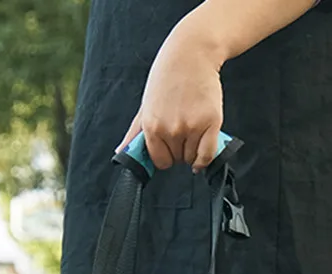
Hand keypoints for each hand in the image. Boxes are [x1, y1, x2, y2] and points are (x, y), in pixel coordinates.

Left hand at [117, 19, 225, 172]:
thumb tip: (120, 153)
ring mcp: (191, 127)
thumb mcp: (145, 105)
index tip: (170, 145)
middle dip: (180, 149)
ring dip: (194, 149)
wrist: (191, 53)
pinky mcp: (211, 122)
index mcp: (152, 127)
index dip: (166, 155)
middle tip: (182, 126)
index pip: (160, 161)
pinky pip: (208, 155)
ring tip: (193, 125)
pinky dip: (206, 157)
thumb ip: (134, 133)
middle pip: (178, 160)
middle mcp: (170, 130)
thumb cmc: (167, 76)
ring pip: (193, 158)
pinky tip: (204, 146)